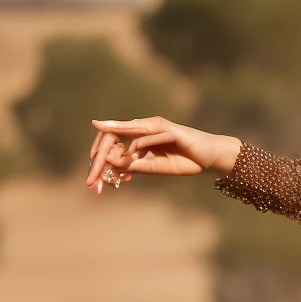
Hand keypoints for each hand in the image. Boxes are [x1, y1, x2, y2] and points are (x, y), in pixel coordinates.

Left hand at [84, 117, 242, 197]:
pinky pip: (151, 136)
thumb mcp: (152, 167)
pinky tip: (131, 155)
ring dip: (116, 147)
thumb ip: (133, 165)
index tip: (91, 175)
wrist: (208, 159)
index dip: (99, 154)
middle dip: (101, 152)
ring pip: (130, 131)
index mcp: (139, 135)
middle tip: (93, 169)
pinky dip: (140, 146)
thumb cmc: (182, 161)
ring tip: (104, 161)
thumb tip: (111, 165)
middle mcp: (146, 127)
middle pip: (116, 132)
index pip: (113, 139)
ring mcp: (158, 126)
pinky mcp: (172, 130)